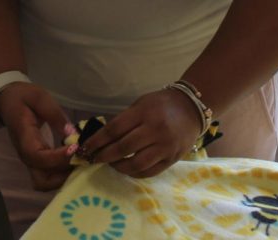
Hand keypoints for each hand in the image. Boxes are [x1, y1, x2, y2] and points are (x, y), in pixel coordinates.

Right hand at [0, 82, 77, 190]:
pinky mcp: (37, 159)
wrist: (8, 99)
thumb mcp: (39, 97)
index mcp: (24, 138)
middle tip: (81, 160)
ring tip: (82, 161)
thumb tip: (72, 133)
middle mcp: (26, 154)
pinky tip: (77, 159)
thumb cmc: (23, 97)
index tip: (75, 148)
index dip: (58, 158)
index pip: (38, 158)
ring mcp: (31, 159)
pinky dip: (63, 173)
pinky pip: (49, 174)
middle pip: (41, 181)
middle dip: (62, 177)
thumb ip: (55, 114)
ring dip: (64, 177)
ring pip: (46, 182)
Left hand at [77, 88, 202, 178]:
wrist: (192, 108)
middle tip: (94, 158)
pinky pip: (149, 171)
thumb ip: (124, 120)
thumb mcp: (141, 104)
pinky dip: (134, 173)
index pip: (115, 129)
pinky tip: (127, 169)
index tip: (86, 148)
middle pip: (123, 148)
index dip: (97, 140)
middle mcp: (155, 129)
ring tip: (111, 164)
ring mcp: (165, 146)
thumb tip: (103, 138)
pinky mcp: (172, 158)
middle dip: (104, 155)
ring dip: (119, 167)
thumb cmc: (162, 104)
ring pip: (136, 164)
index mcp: (145, 112)